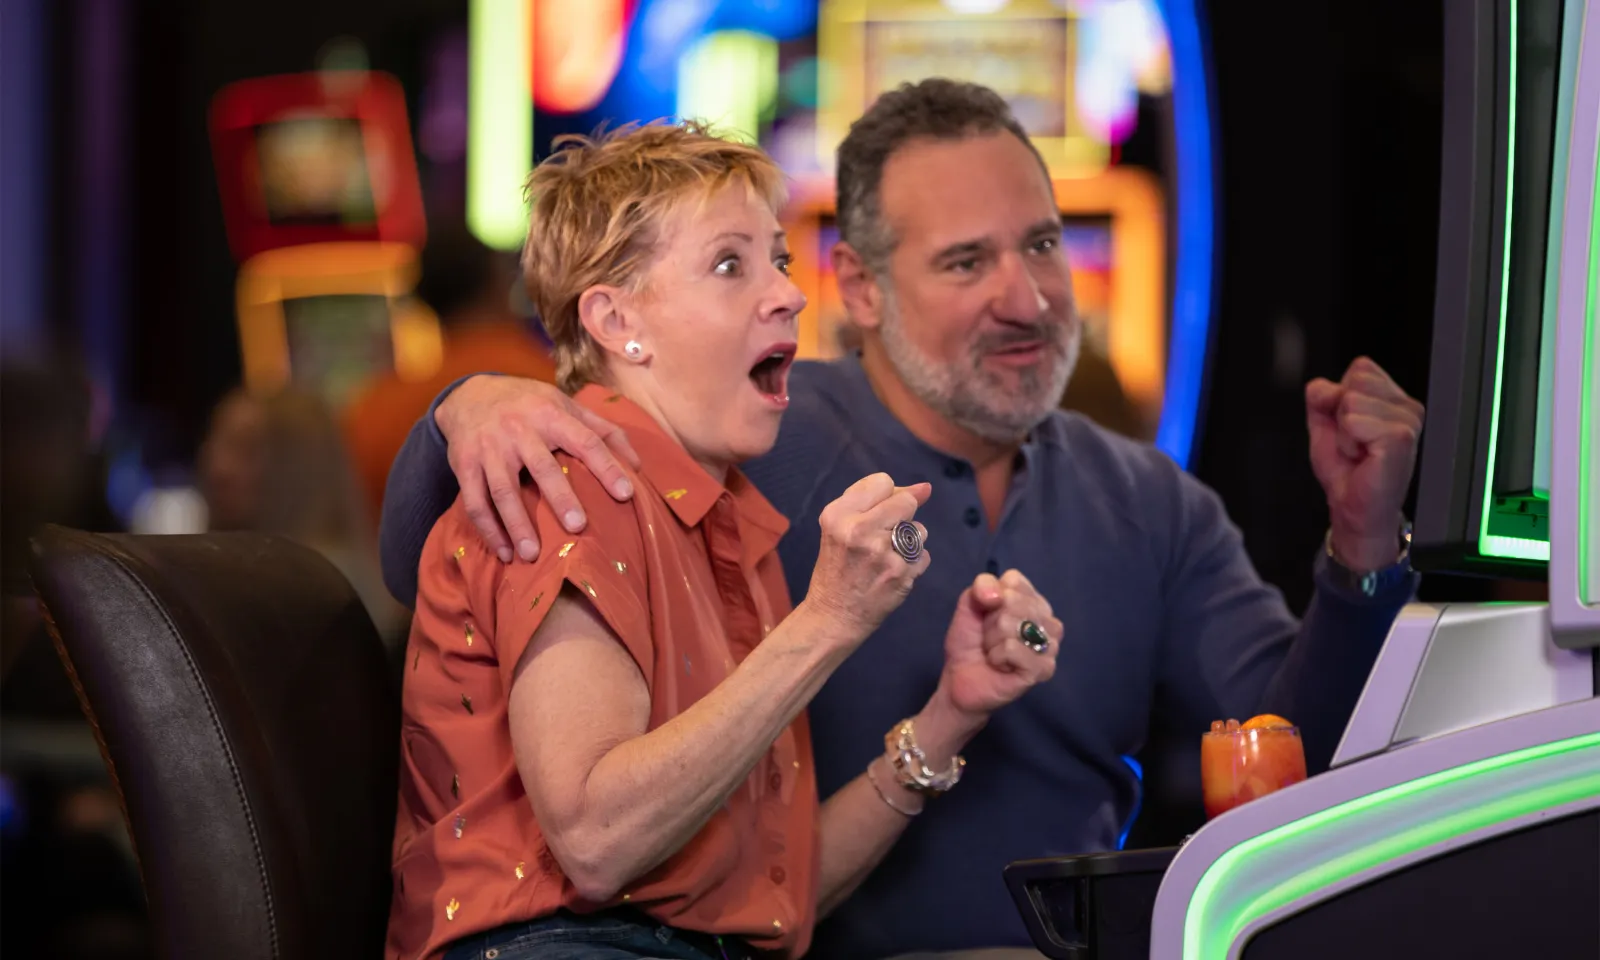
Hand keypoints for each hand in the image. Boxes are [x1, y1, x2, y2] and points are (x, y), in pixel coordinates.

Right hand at [436, 376, 641, 563]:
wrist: (470, 395)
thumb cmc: (530, 406)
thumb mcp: (565, 405)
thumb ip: (603, 431)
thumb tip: (638, 466)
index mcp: (550, 414)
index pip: (585, 440)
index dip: (606, 466)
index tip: (626, 493)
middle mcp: (519, 430)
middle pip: (542, 467)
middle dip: (560, 497)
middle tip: (577, 527)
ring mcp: (489, 448)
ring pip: (503, 489)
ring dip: (517, 524)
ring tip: (531, 555)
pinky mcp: (464, 465)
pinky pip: (474, 501)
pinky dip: (489, 529)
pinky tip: (504, 552)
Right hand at [800, 473, 932, 644]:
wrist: (833, 616)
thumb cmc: (837, 568)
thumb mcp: (839, 527)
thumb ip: (876, 501)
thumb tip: (926, 488)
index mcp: (838, 514)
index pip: (883, 482)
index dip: (885, 498)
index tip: (876, 516)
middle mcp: (859, 529)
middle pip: (906, 502)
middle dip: (901, 517)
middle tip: (883, 538)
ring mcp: (882, 552)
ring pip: (920, 530)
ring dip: (910, 542)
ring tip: (887, 557)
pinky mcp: (900, 573)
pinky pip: (924, 555)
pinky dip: (913, 564)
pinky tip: (893, 573)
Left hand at [935, 570, 1060, 718]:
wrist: (960, 678)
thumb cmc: (970, 641)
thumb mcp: (970, 604)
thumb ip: (982, 586)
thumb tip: (997, 595)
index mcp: (1034, 601)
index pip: (1014, 580)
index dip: (991, 596)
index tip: (987, 614)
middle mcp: (1049, 620)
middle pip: (1012, 602)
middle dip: (990, 622)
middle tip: (990, 638)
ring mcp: (1050, 646)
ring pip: (1011, 625)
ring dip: (992, 641)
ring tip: (995, 652)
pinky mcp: (1044, 669)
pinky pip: (1011, 649)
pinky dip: (996, 657)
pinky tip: (1001, 666)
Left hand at [1305, 357, 1424, 570]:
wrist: (1352, 506)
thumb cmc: (1346, 468)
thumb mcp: (1324, 423)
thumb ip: (1320, 395)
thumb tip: (1325, 387)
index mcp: (1393, 398)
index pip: (1361, 367)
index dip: (1339, 397)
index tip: (1349, 427)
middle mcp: (1406, 406)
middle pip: (1354, 382)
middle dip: (1340, 414)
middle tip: (1354, 442)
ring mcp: (1407, 421)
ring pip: (1351, 402)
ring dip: (1344, 432)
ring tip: (1359, 451)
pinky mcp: (1400, 437)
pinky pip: (1354, 422)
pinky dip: (1348, 443)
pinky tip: (1363, 458)